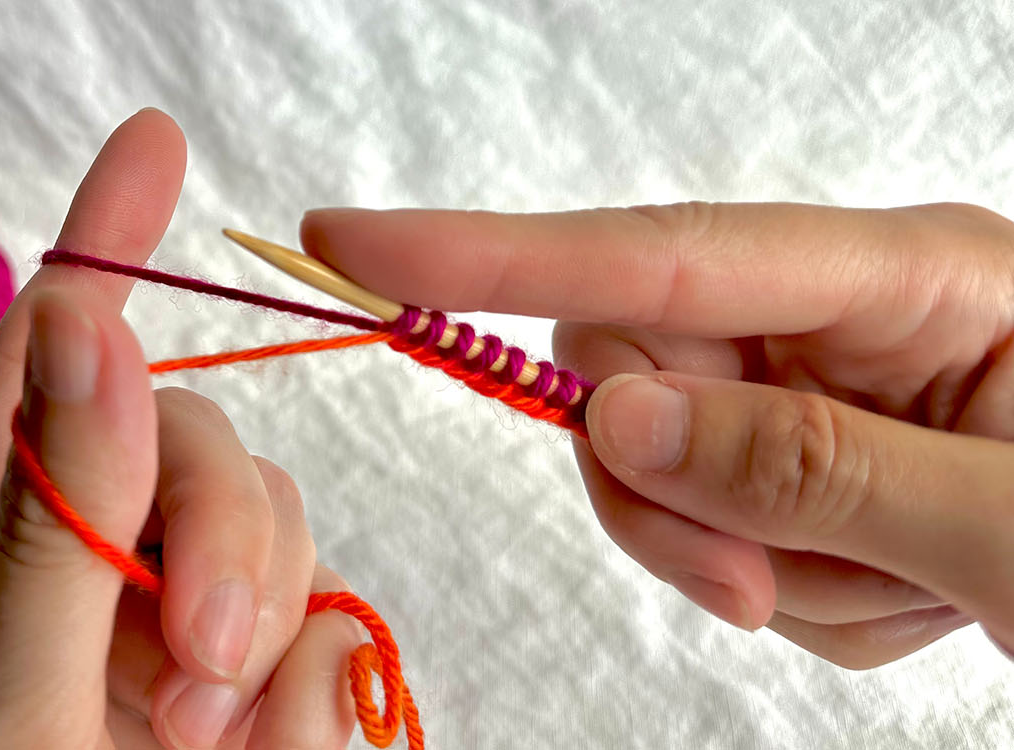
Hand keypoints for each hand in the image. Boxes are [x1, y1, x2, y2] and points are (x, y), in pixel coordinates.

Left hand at [0, 109, 361, 749]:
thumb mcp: (2, 716)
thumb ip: (58, 531)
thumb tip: (95, 333)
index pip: (46, 363)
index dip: (97, 246)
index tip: (152, 150)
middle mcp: (92, 578)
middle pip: (192, 435)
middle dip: (219, 528)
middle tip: (198, 669)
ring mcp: (185, 637)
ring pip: (278, 523)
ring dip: (265, 619)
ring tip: (210, 741)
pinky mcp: (268, 700)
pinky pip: (331, 631)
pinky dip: (312, 693)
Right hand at [300, 202, 1013, 667]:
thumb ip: (808, 467)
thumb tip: (615, 414)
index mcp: (906, 273)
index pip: (657, 255)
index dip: (488, 249)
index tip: (352, 243)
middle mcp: (840, 312)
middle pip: (631, 378)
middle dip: (675, 501)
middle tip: (770, 587)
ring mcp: (819, 389)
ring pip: (665, 473)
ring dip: (750, 565)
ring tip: (890, 594)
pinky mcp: (810, 462)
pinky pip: (722, 534)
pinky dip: (790, 594)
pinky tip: (899, 593)